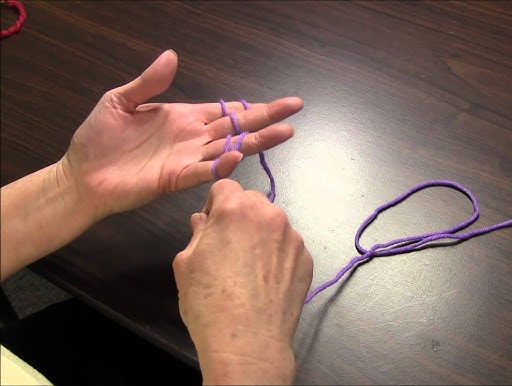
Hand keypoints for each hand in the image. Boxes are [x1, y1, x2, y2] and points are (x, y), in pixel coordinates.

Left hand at [61, 49, 302, 218]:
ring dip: (257, 140)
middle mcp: (193, 138)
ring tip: (285, 132)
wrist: (82, 175)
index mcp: (184, 118)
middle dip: (267, 118)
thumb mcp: (120, 101)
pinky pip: (204, 171)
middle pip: (238, 127)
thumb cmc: (99, 138)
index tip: (280, 103)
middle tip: (295, 109)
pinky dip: (222, 165)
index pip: (226, 111)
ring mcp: (188, 159)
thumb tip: (172, 56)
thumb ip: (149, 83)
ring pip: (230, 148)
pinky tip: (239, 154)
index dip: (253, 106)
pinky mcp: (176, 179)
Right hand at [172, 179, 312, 384]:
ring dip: (261, 235)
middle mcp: (270, 216)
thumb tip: (203, 220)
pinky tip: (265, 281)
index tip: (211, 226)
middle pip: (252, 202)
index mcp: (236, 209)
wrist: (248, 341)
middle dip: (239, 216)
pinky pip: (288, 247)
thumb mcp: (186, 263)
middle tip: (228, 248)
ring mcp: (292, 238)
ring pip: (273, 224)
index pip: (225, 186)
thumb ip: (197, 233)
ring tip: (249, 269)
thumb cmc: (209, 302)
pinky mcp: (306, 259)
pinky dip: (278, 256)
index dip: (215, 204)